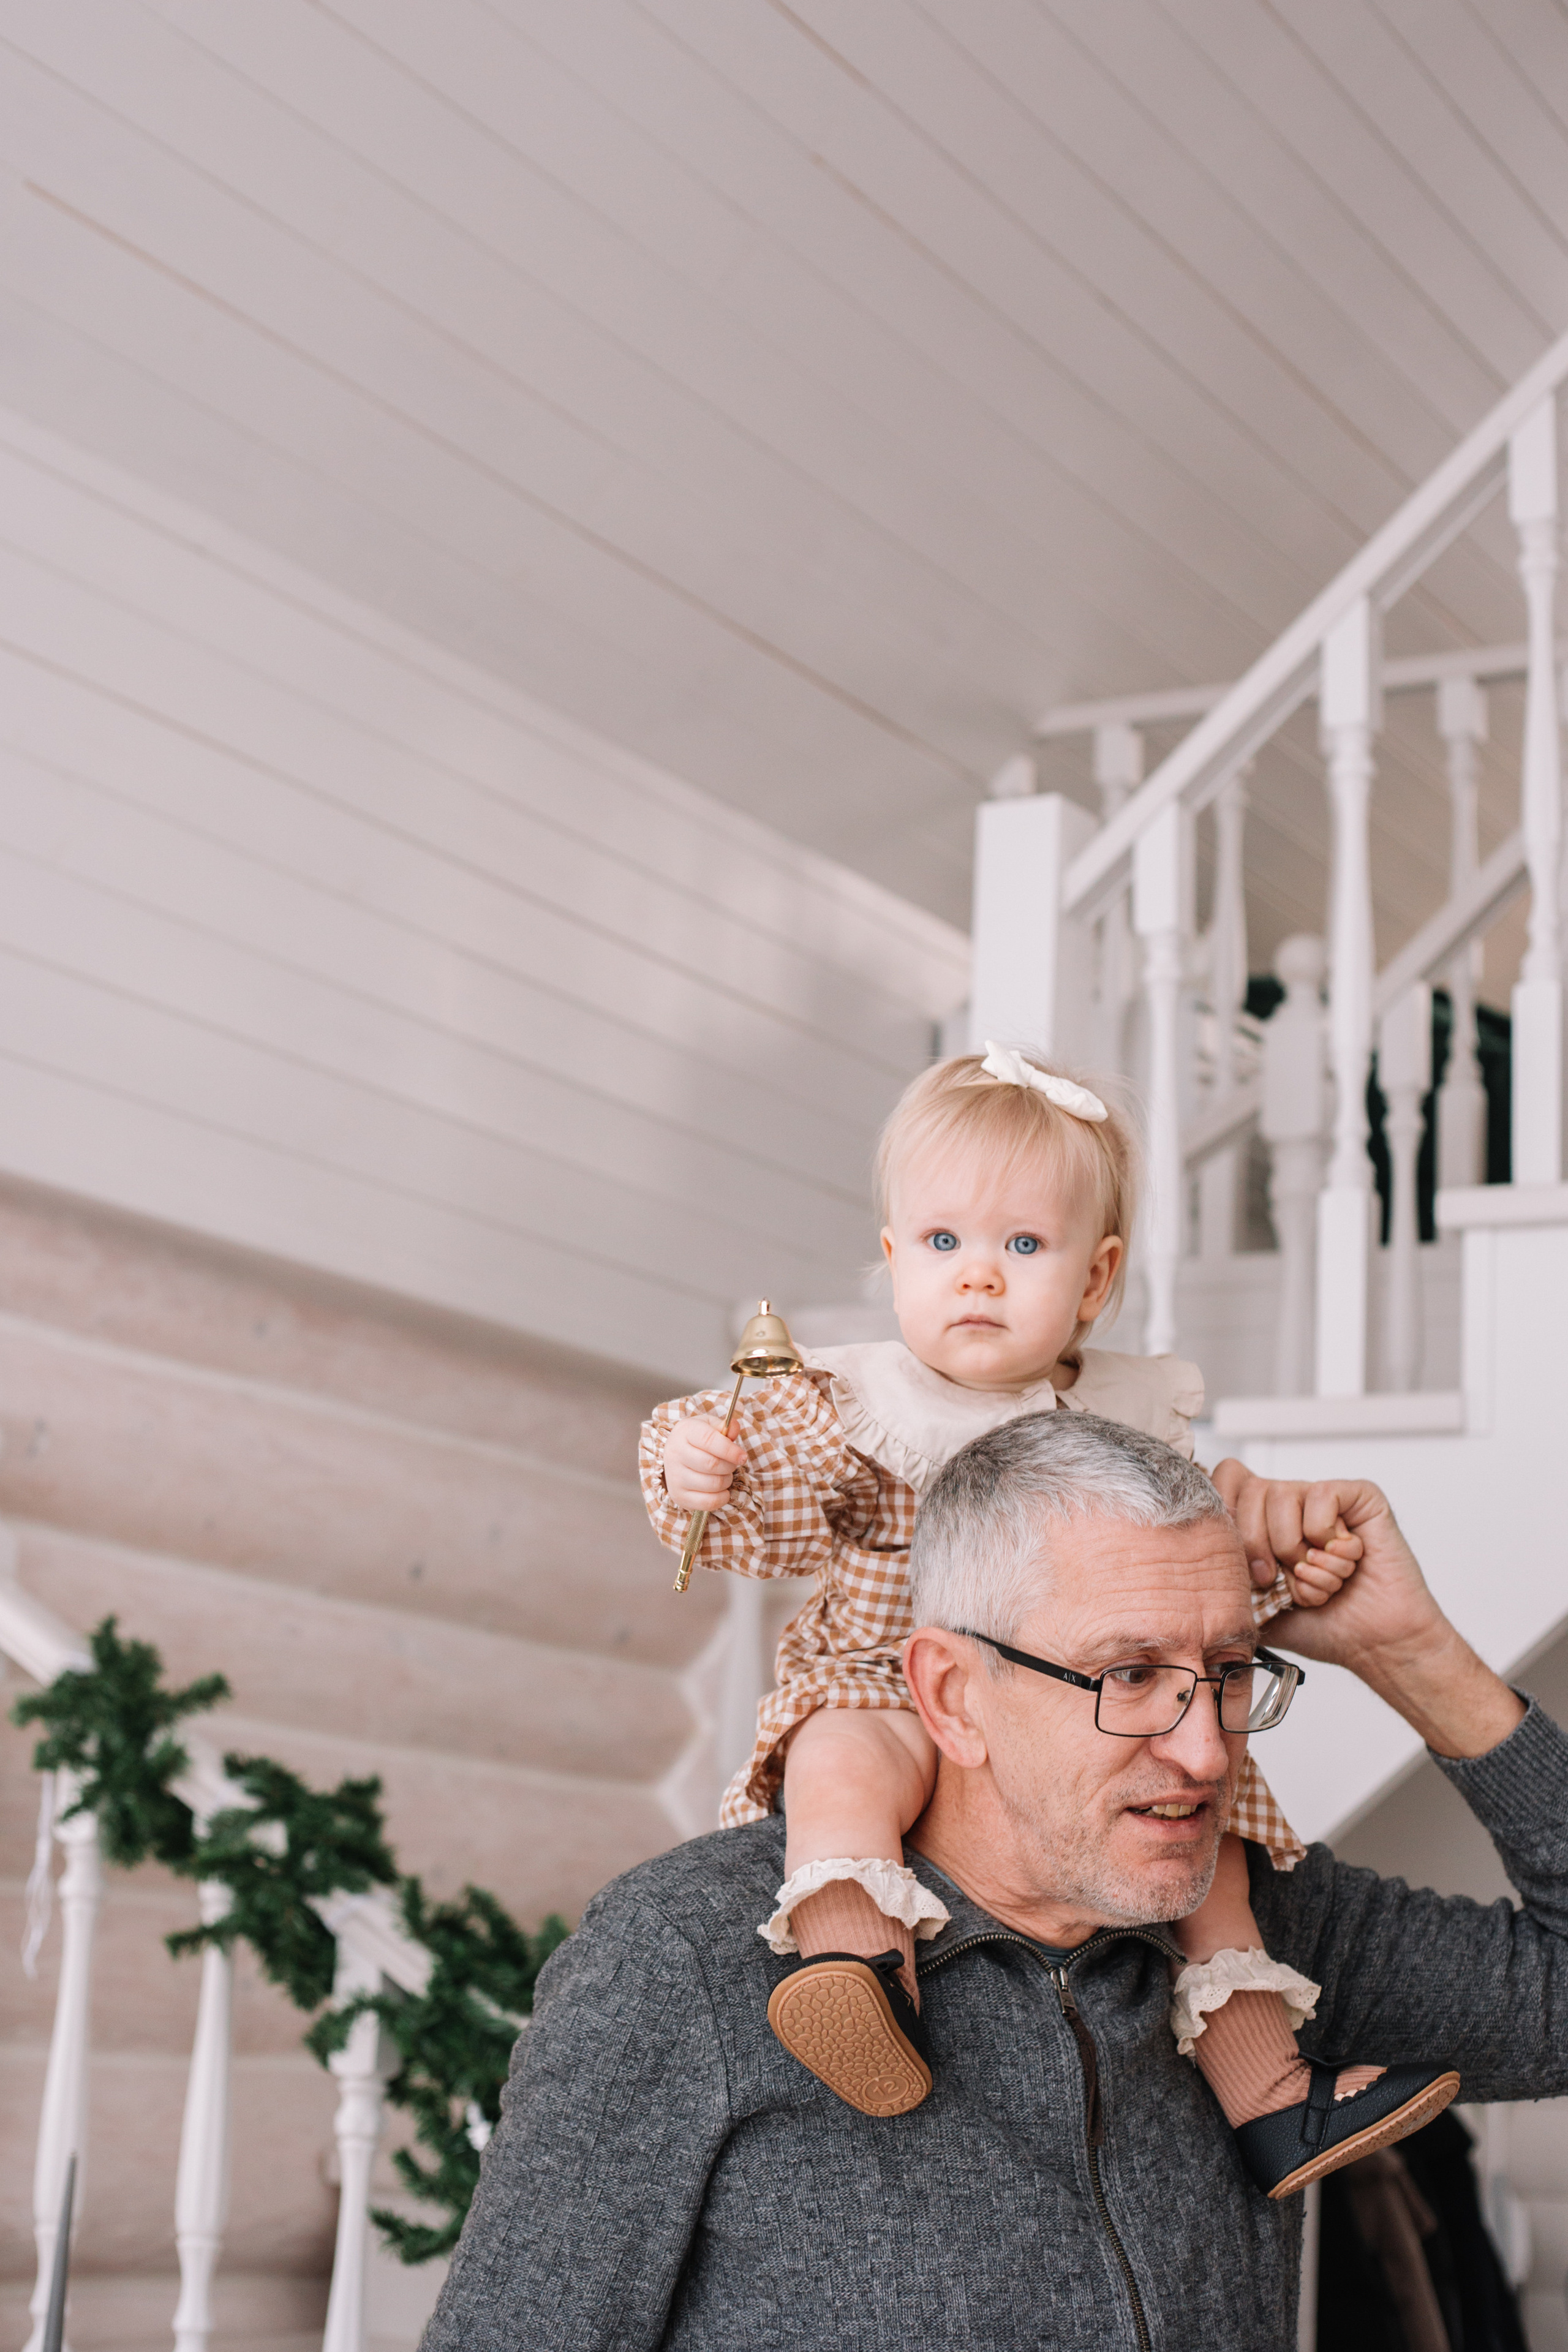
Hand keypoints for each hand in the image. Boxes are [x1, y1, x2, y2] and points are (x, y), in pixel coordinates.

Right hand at [662, 1416, 744, 1511]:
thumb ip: (725, 1427)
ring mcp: (675, 1477)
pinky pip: (708, 1502)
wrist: (676, 1454)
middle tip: (732, 1464)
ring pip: (712, 1484)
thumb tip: (734, 1428)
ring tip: (724, 1474)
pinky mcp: (679, 1495)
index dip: (730, 1450)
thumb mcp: (710, 1426)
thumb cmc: (698, 1439)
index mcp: (684, 1432)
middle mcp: (675, 1453)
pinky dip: (722, 1497)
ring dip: (726, 1480)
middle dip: (730, 1466)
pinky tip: (720, 1489)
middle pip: (712, 1464)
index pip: (709, 1440)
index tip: (743, 1456)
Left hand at [1219, 1475, 1440, 1672]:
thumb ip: (1220, 1576)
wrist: (1372, 1643)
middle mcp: (1290, 1501)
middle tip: (1278, 1578)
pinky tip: (1345, 1559)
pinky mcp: (1358, 1495)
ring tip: (1318, 1574)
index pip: (1222, 1479)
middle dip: (1257, 1544)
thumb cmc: (1320, 1625)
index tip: (1235, 1560)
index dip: (1222, 1513)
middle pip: (1248, 1488)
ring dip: (1298, 1551)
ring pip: (1281, 1494)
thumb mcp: (1252, 1606)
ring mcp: (1322, 1496)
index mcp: (1261, 1520)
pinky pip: (1321, 1496)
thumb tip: (1181, 1553)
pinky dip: (1327, 1538)